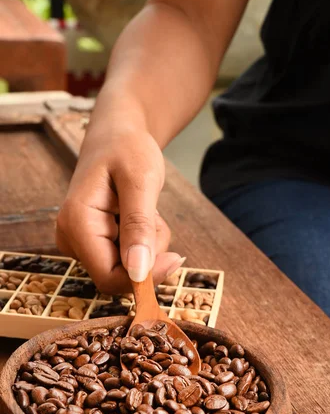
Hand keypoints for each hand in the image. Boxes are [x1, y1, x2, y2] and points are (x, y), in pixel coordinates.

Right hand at [56, 121, 183, 293]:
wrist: (118, 135)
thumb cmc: (128, 149)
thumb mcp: (141, 181)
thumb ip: (139, 226)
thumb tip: (138, 271)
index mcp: (77, 223)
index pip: (109, 278)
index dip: (144, 278)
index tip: (176, 258)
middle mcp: (71, 238)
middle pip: (120, 276)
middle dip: (148, 255)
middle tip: (155, 217)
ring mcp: (79, 243)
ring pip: (127, 268)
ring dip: (148, 245)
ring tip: (146, 210)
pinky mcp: (91, 244)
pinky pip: (126, 259)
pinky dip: (143, 242)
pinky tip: (139, 215)